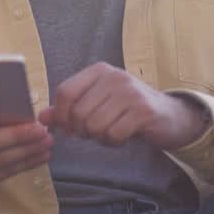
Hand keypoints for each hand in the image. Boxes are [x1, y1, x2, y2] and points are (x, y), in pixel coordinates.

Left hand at [39, 62, 209, 149]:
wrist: (171, 116)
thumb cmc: (129, 110)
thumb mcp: (97, 103)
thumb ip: (69, 109)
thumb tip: (41, 118)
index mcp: (98, 71)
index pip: (65, 91)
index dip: (62, 115)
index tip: (68, 128)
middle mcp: (114, 77)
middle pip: (78, 113)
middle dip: (83, 130)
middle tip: (96, 132)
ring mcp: (129, 93)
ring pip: (94, 125)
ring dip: (99, 137)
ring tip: (111, 132)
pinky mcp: (143, 112)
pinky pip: (113, 135)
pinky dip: (114, 142)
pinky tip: (123, 136)